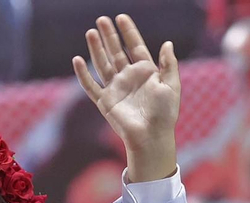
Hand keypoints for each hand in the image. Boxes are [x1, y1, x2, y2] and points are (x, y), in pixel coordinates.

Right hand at [73, 14, 179, 182]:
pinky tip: (78, 60)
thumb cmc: (165, 114)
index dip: (128, 32)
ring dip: (96, 48)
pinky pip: (91, 85)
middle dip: (109, 35)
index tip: (121, 17)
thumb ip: (168, 64)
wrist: (151, 136)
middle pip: (116, 51)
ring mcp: (115, 88)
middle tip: (102, 19)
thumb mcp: (171, 86)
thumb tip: (167, 43)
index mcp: (145, 72)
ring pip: (103, 64)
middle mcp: (128, 77)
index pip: (135, 46)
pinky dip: (83, 74)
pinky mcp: (105, 101)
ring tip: (91, 32)